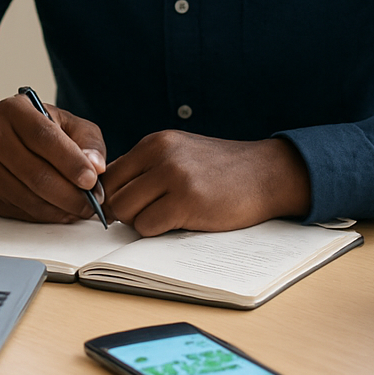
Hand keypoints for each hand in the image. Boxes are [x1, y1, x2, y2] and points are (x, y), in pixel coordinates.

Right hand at [0, 93, 106, 222]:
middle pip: (36, 174)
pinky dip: (44, 215)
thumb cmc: (29, 126)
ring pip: (28, 197)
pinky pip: (18, 210)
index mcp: (15, 111)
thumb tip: (96, 167)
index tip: (92, 180)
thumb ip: (87, 140)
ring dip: (59, 209)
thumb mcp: (62, 120)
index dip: (71, 162)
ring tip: (79, 209)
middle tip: (91, 203)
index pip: (44, 138)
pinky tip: (59, 211)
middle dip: (70, 195)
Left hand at [101, 131, 310, 235]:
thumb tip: (108, 195)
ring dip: (140, 223)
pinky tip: (178, 223)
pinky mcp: (188, 202)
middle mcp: (160, 155)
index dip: (113, 196)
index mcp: (154, 142)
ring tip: (166, 217)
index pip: (110, 174)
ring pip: (126, 212)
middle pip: (114, 195)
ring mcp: (174, 177)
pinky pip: (148, 226)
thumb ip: (146, 167)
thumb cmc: (219, 169)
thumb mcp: (179, 153)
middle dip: (125, 213)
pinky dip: (156, 232)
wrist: (265, 173)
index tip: (128, 207)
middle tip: (149, 216)